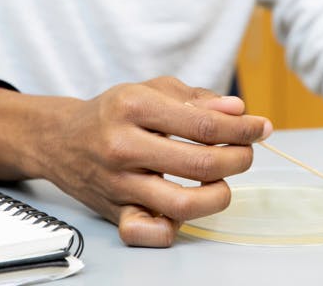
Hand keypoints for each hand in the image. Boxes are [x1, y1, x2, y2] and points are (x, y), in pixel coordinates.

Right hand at [29, 77, 270, 247]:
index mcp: (135, 106)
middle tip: (246, 154)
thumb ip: (197, 98)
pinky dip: (171, 229)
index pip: (205, 125)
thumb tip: (236, 109)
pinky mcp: (113, 211)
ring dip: (218, 195)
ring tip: (223, 182)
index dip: (243, 129)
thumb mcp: (152, 89)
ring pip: (182, 203)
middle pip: (200, 164)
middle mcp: (123, 145)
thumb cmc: (115, 111)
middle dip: (238, 159)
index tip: (261, 128)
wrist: (61, 139)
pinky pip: (146, 232)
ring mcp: (117, 182)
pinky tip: (185, 212)